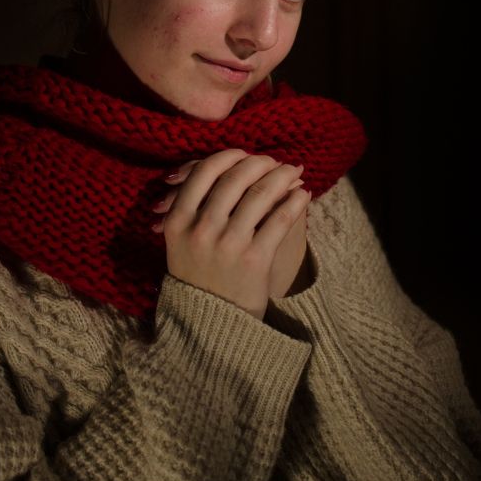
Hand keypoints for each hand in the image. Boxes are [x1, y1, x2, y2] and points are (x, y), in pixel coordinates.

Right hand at [151, 149, 310, 319]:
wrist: (209, 326)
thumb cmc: (197, 276)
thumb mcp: (180, 241)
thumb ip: (192, 205)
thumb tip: (226, 166)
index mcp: (177, 221)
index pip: (204, 172)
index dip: (229, 157)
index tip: (245, 154)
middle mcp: (201, 229)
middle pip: (235, 178)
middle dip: (260, 163)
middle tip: (274, 161)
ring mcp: (228, 244)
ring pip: (260, 194)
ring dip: (282, 176)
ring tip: (293, 172)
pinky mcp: (254, 260)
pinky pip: (279, 220)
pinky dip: (295, 202)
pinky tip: (303, 195)